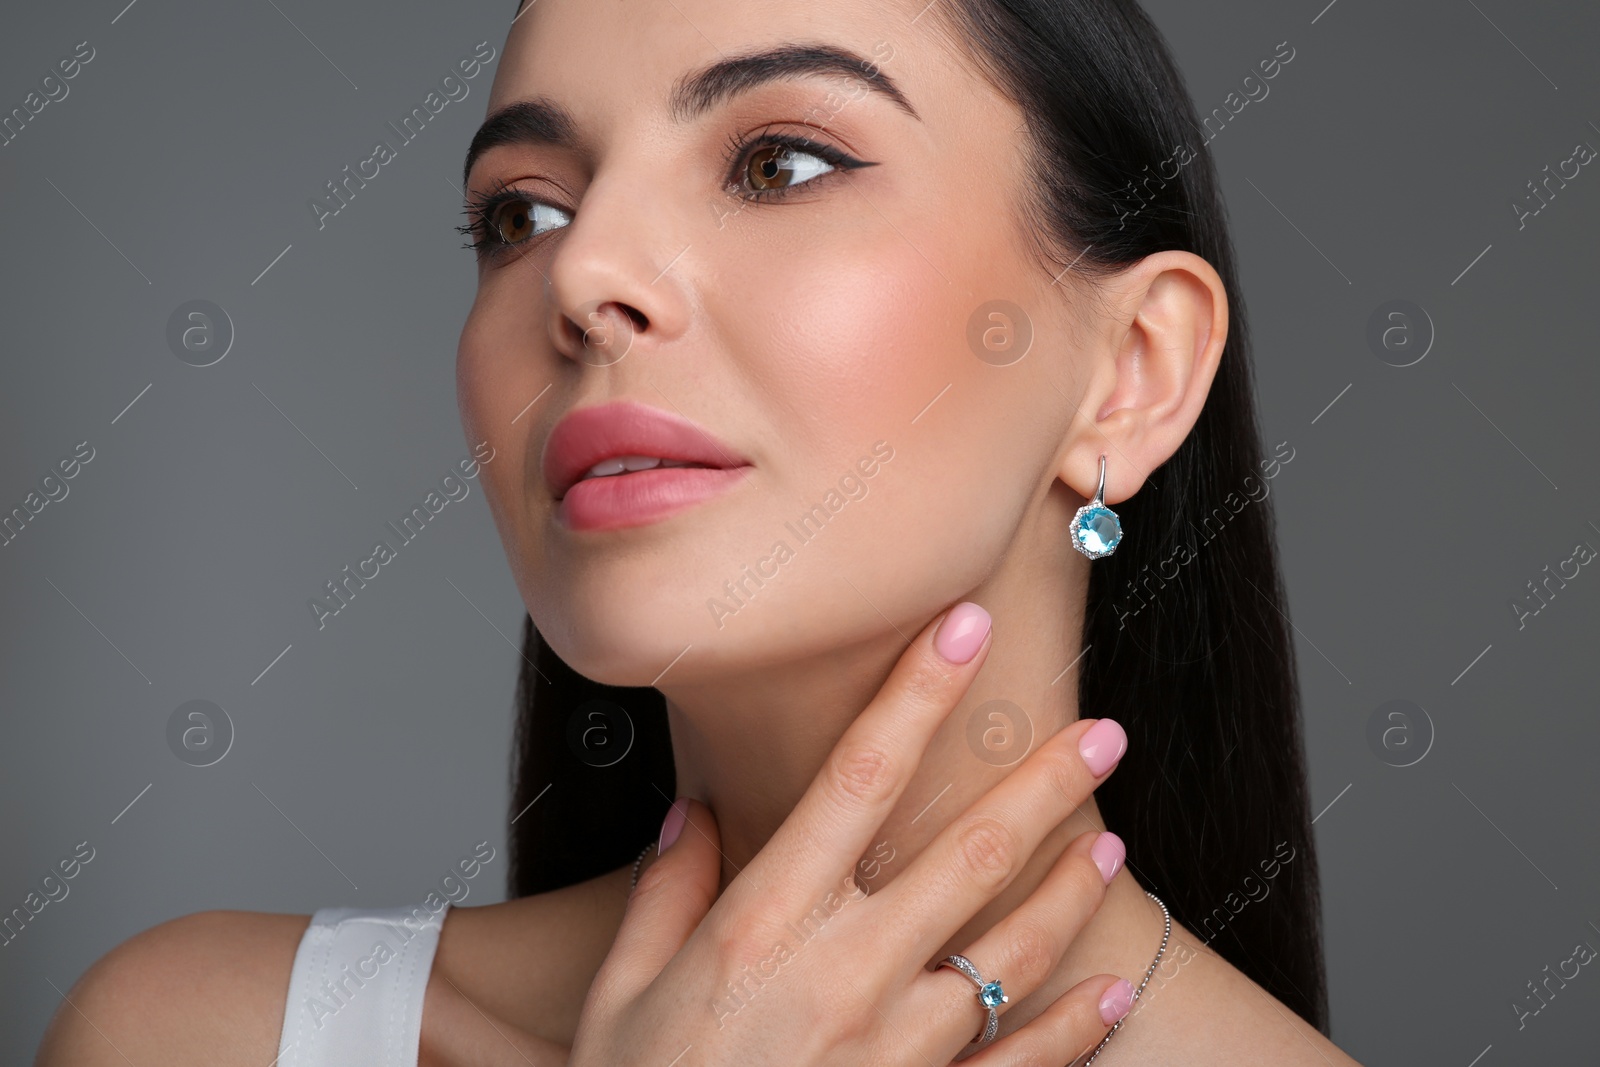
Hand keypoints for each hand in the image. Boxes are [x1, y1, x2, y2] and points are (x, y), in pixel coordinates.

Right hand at [566, 601, 1134, 1065]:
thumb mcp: (619, 997)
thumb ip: (662, 896)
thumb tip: (691, 815)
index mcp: (761, 926)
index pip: (854, 778)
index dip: (914, 695)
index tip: (962, 629)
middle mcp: (841, 975)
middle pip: (965, 854)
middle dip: (1043, 785)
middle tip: (1102, 733)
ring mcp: (892, 1050)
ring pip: (1008, 953)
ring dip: (1069, 893)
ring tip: (1114, 843)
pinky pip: (1015, 1064)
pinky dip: (1073, 1028)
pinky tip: (1113, 989)